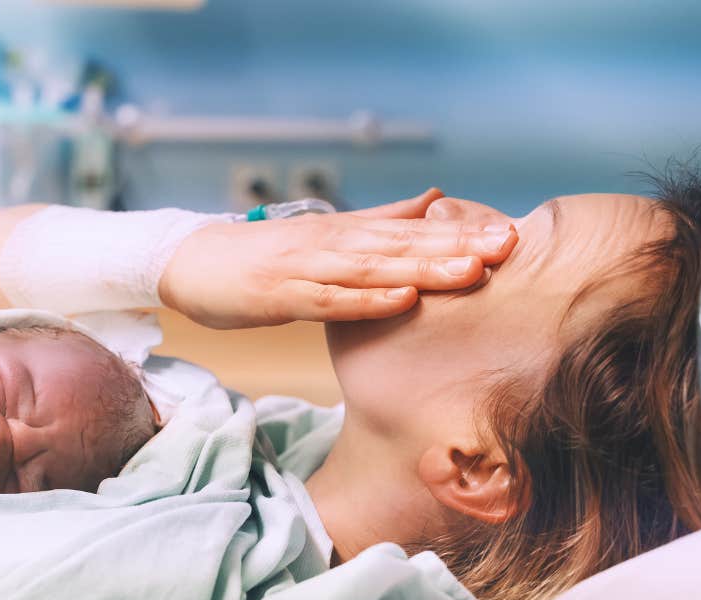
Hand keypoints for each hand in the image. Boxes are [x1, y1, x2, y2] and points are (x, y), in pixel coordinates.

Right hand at [158, 189, 517, 328]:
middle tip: (507, 247)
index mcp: (346, 232)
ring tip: (471, 271)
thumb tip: (434, 198)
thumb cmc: (260, 255)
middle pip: (402, 245)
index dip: (461, 232)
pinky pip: (331, 301)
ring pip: (373, 269)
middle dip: (457, 246)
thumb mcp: (325, 236)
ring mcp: (307, 269)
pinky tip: (403, 300)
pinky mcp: (282, 296)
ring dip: (423, 269)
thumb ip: (380, 219)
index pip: (413, 230)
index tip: (510, 236)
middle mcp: (332, 244)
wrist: (189, 261)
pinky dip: (368, 301)